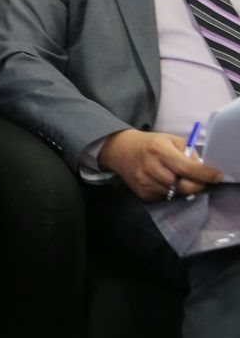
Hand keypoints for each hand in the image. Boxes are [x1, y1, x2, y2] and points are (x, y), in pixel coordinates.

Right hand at [99, 128, 222, 201]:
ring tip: (179, 179)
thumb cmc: (149, 144)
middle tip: (201, 182)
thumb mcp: (170, 139)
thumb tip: (202, 169)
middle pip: (183, 186)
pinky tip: (165, 182)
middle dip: (197, 186)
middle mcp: (150, 167)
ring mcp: (144, 182)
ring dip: (182, 189)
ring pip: (175, 194)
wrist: (119, 150)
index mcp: (159, 150)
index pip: (186, 167)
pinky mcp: (141, 192)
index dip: (204, 174)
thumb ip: (188, 152)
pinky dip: (170, 192)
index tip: (217, 176)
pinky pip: (164, 198)